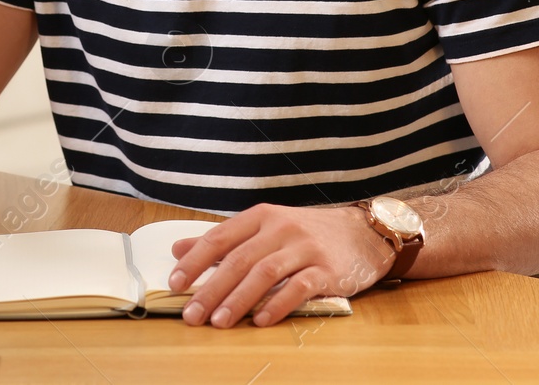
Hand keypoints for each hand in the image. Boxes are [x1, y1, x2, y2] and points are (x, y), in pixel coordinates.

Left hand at [166, 203, 396, 327]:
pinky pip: (299, 288)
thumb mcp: (264, 228)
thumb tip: (178, 248)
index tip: (174, 283)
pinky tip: (260, 321)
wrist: (364, 233)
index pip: (219, 238)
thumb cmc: (307, 233)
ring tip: (219, 322)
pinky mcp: (327, 270)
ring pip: (265, 273)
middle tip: (191, 315)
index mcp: (261, 217)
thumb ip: (223, 240)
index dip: (195, 261)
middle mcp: (281, 228)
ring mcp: (305, 248)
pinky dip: (277, 304)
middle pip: (239, 260)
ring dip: (239, 300)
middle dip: (211, 289)